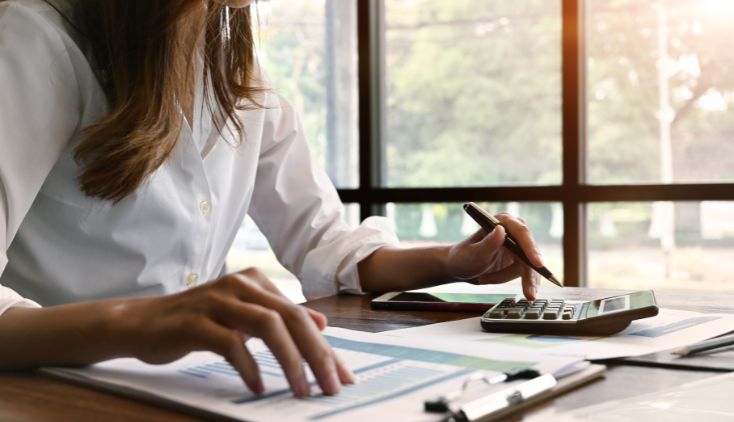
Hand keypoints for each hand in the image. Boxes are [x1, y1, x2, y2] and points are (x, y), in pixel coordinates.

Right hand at [110, 267, 353, 396]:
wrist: (140, 322)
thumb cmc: (196, 322)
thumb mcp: (243, 316)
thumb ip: (279, 317)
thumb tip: (321, 323)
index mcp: (255, 282)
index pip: (300, 316)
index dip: (325, 348)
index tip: (342, 377)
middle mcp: (240, 285)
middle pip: (291, 318)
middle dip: (317, 355)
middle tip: (330, 387)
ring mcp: (217, 300)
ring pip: (267, 326)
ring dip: (289, 361)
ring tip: (300, 389)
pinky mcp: (195, 321)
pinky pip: (230, 343)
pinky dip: (248, 367)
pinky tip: (257, 387)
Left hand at [446, 213, 542, 299]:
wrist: (459, 267)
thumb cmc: (463, 258)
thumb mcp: (473, 254)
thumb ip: (488, 244)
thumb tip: (501, 230)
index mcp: (502, 222)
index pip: (522, 233)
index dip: (531, 249)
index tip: (537, 264)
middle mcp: (513, 231)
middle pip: (529, 253)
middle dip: (527, 274)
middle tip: (529, 294)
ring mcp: (518, 245)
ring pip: (527, 267)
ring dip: (505, 277)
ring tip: (484, 279)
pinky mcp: (519, 259)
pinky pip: (524, 273)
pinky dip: (507, 279)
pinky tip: (490, 279)